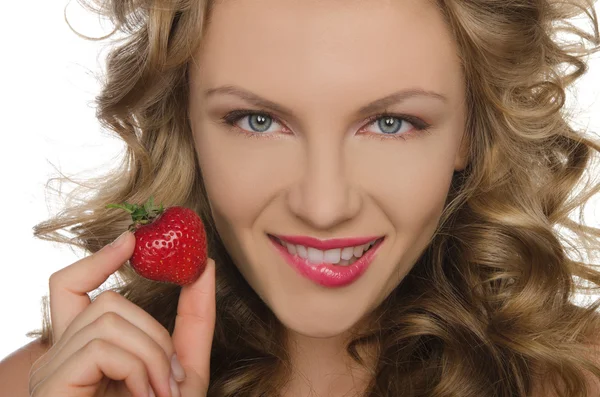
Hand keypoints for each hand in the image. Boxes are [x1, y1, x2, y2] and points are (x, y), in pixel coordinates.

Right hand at [28, 231, 215, 396]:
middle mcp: (61, 356)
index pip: (69, 288)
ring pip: (110, 318)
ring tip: (159, 395)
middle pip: (105, 301)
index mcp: (86, 350)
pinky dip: (138, 368)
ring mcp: (52, 370)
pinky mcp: (52, 384)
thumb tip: (203, 264)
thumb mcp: (184, 367)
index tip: (131, 240)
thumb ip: (193, 319)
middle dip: (154, 333)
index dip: (97, 260)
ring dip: (152, 355)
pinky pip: (103, 345)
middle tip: (170, 379)